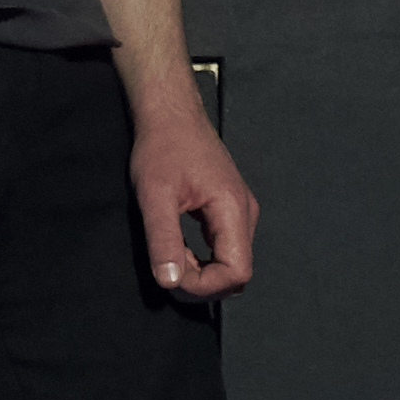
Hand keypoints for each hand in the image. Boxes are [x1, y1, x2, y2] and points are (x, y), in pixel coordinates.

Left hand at [130, 97, 256, 300]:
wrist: (170, 115)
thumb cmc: (163, 147)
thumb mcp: (155, 194)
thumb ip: (164, 239)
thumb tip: (170, 282)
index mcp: (233, 208)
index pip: (237, 271)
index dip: (205, 285)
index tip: (172, 275)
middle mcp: (245, 213)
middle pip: (237, 271)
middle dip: (203, 281)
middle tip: (168, 266)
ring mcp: (239, 211)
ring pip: (231, 262)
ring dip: (202, 271)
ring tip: (171, 253)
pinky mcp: (229, 210)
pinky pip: (225, 249)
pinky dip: (203, 258)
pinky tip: (179, 246)